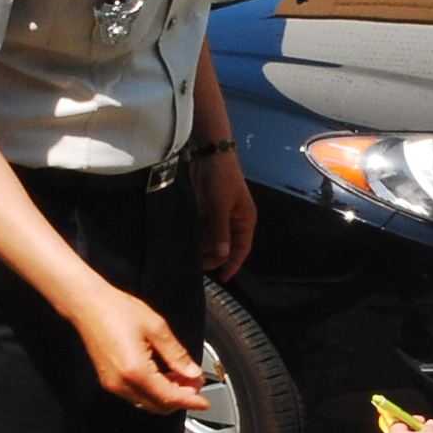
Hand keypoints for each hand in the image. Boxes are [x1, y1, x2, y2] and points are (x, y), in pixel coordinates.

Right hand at [71, 287, 209, 412]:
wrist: (88, 305)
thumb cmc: (117, 310)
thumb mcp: (156, 328)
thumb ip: (177, 354)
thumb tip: (193, 373)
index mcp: (136, 371)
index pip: (169, 397)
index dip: (190, 401)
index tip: (204, 402)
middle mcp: (122, 383)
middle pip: (159, 405)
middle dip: (180, 398)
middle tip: (195, 383)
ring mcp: (113, 384)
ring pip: (147, 403)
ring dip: (167, 395)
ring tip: (182, 378)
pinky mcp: (109, 381)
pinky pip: (136, 395)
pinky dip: (153, 391)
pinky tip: (163, 375)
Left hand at [196, 150, 255, 278]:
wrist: (210, 154)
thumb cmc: (220, 179)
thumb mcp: (219, 207)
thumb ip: (220, 232)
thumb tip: (223, 255)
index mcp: (245, 220)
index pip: (242, 248)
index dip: (233, 264)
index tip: (223, 278)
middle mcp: (235, 219)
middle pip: (226, 245)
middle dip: (215, 256)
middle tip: (199, 267)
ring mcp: (222, 213)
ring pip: (214, 237)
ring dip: (204, 246)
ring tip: (190, 256)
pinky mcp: (209, 207)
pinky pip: (205, 227)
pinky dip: (198, 234)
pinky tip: (187, 241)